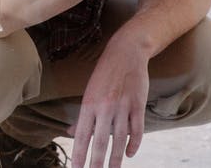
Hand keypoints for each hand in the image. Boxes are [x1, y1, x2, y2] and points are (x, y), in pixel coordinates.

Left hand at [69, 37, 149, 167]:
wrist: (125, 53)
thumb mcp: (89, 92)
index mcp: (89, 104)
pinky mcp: (137, 104)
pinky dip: (134, 144)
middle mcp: (104, 107)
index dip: (79, 155)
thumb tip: (72, 133)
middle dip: (96, 163)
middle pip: (100, 141)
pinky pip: (137, 129)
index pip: (82, 136)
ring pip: (119, 139)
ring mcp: (122, 106)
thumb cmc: (104, 74)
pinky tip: (130, 154)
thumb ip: (83, 116)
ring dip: (116, 158)